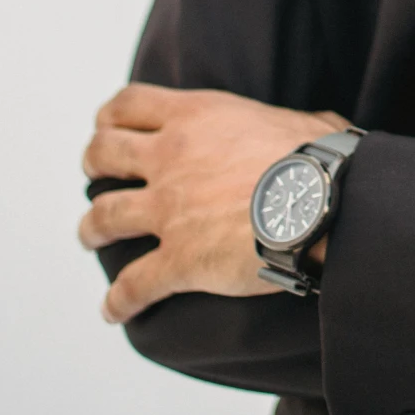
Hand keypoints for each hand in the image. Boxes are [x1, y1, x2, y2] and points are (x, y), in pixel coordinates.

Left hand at [78, 84, 350, 323]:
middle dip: (95, 166)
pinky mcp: (177, 260)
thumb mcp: (298, 121)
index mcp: (197, 117)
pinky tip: (114, 310)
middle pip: (103, 154)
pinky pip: (131, 285)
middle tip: (98, 176)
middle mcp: (171, 158)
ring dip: (92, 229)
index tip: (109, 126)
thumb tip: (316, 127)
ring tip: (91, 235)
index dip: (112, 117)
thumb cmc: (321, 158)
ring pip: (102, 217)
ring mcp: (168, 210)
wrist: (323, 203)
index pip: (130, 104)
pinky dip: (118, 300)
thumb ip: (283, 125)